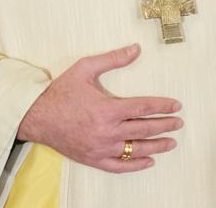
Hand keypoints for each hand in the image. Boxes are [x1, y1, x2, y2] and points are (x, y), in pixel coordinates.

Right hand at [17, 44, 182, 172]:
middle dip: (165, 125)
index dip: (163, 106)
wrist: (36, 116)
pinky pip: (119, 166)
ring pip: (136, 149)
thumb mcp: (85, 68)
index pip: (144, 107)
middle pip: (144, 129)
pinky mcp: (93, 159)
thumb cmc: (61, 92)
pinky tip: (149, 161)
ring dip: (157, 146)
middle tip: (179, 123)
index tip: (176, 106)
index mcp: (108, 108)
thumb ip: (113, 58)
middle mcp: (107, 130)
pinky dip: (135, 165)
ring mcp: (100, 147)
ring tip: (171, 143)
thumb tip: (137, 48)